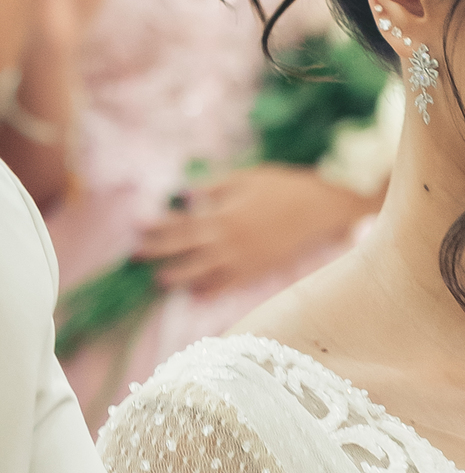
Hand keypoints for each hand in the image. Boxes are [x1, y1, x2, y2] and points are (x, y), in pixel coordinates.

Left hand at [135, 164, 375, 295]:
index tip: (136, 227)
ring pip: (204, 272)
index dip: (158, 226)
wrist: (320, 209)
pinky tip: (195, 295)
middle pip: (186, 250)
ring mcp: (244, 260)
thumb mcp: (246, 178)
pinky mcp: (258, 271)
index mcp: (224, 215)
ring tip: (159, 281)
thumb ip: (213, 188)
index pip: (182, 223)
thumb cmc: (283, 187)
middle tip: (135, 258)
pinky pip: (230, 285)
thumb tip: (183, 195)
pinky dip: (211, 291)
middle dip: (159, 253)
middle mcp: (230, 242)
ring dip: (179, 277)